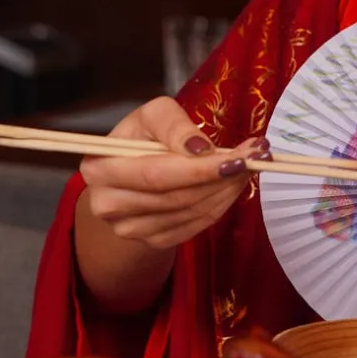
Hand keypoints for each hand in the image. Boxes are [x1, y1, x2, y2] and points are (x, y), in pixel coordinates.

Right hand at [81, 97, 269, 250]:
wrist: (131, 176)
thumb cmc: (142, 139)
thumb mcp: (152, 116)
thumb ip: (172, 123)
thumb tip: (200, 148)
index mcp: (100, 169)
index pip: (156, 174)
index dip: (199, 168)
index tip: (238, 156)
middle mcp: (108, 205)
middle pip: (177, 197)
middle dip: (221, 177)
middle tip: (256, 158)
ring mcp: (130, 229)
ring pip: (190, 212)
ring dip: (227, 190)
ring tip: (249, 165)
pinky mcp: (153, 241)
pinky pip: (196, 225)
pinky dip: (221, 204)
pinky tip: (233, 185)